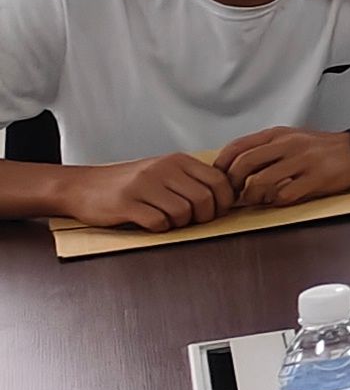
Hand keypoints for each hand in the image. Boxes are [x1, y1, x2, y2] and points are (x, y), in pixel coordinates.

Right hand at [57, 152, 232, 229]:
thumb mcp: (163, 171)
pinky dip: (159, 228)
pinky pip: (158, 222)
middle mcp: (163, 169)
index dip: (223, 201)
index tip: (215, 211)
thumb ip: (192, 179)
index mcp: (177, 160)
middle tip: (191, 221)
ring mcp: (144, 185)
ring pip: (183, 212)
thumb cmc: (128, 183)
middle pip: (204, 199)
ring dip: (179, 224)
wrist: (82, 186)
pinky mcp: (126, 203)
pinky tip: (151, 223)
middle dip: (203, 217)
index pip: (219, 180)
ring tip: (167, 219)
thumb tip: (227, 196)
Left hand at [217, 127, 349, 208]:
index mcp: (278, 134)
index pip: (237, 146)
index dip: (222, 166)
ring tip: (257, 200)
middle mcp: (288, 144)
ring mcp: (303, 160)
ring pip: (261, 181)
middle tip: (234, 195)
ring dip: (253, 196)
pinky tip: (279, 201)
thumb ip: (265, 149)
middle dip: (233, 184)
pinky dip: (276, 202)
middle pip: (244, 164)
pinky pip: (284, 195)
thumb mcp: (291, 139)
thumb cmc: (322, 148)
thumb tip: (234, 170)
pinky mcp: (316, 178)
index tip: (220, 179)